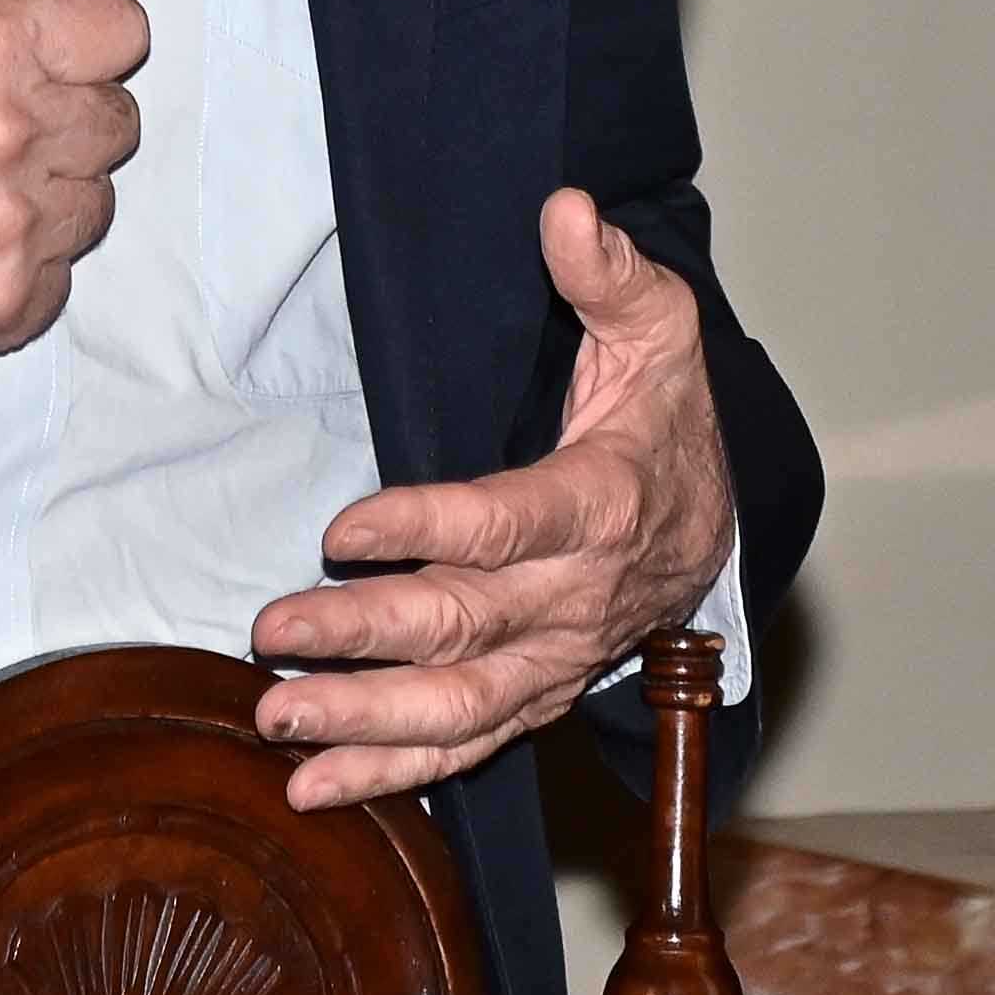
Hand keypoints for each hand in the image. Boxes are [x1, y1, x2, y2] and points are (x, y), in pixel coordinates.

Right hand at [0, 0, 148, 365]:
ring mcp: (8, 228)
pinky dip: (19, 261)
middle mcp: (5, 137)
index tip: (40, 50)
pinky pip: (63, 274)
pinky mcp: (2, 302)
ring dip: (44, 189)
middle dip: (59, 113)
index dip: (79, 38)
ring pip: (93, 198)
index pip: (121, 31)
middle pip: (114, 118)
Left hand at [246, 188, 732, 807]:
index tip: (342, 529)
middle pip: (467, 626)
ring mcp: (558, 658)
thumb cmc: (668, 417)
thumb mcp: (657, 328)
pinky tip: (315, 786)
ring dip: (364, 722)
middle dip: (365, 634)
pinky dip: (393, 774)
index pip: (507, 523)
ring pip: (461, 706)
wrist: (720, 524)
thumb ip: (608, 271)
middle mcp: (578, 597)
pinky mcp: (538, 695)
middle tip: (274, 628)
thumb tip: (563, 209)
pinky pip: (468, 746)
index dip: (425, 530)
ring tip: (278, 718)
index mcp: (603, 503)